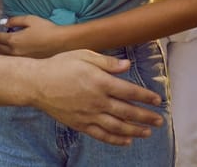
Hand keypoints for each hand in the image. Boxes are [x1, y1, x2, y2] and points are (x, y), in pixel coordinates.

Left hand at [0, 15, 67, 57]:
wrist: (59, 42)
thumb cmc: (45, 28)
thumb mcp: (29, 20)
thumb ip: (15, 21)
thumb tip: (3, 23)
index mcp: (14, 40)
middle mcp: (15, 51)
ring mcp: (21, 58)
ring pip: (4, 56)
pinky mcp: (27, 62)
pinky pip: (12, 60)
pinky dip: (6, 57)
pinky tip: (7, 56)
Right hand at [30, 49, 162, 144]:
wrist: (37, 83)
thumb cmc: (60, 65)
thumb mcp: (84, 55)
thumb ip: (108, 62)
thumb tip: (127, 65)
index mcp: (100, 82)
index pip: (130, 92)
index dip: (146, 97)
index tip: (158, 100)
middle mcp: (97, 101)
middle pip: (127, 112)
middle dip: (146, 117)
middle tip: (159, 120)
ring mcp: (89, 115)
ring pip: (117, 127)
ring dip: (135, 131)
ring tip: (148, 133)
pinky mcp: (80, 124)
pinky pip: (101, 135)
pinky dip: (115, 140)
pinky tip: (126, 141)